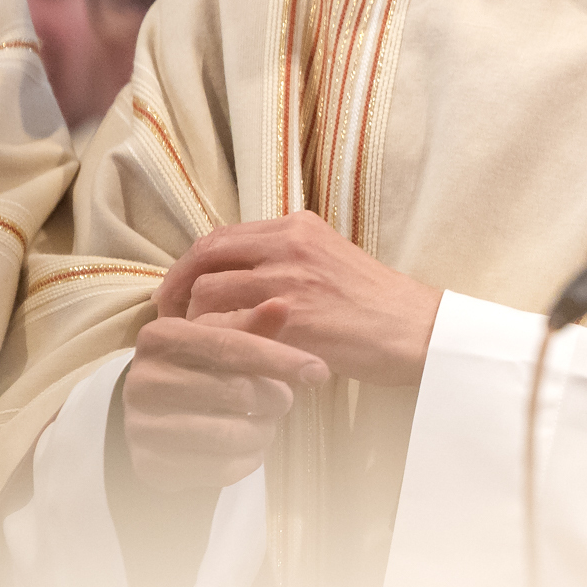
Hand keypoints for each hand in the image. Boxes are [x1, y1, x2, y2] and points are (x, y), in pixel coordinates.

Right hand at [123, 301, 325, 490]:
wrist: (155, 413)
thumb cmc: (202, 366)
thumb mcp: (223, 338)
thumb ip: (253, 325)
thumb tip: (282, 304)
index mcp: (162, 336)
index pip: (230, 346)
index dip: (280, 360)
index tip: (320, 373)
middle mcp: (143, 378)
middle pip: (235, 391)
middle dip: (275, 399)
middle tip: (283, 401)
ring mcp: (139, 423)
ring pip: (227, 434)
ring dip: (263, 433)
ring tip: (265, 425)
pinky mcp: (147, 462)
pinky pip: (215, 468)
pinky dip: (245, 461)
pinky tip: (247, 449)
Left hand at [158, 211, 442, 387]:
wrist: (416, 329)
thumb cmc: (376, 303)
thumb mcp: (332, 258)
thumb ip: (287, 256)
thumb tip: (236, 271)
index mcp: (298, 226)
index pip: (220, 235)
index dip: (190, 264)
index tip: (180, 291)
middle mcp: (289, 245)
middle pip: (204, 257)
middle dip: (177, 288)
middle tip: (169, 317)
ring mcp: (288, 280)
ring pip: (207, 293)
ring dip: (194, 321)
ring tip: (202, 343)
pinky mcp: (289, 319)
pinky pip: (226, 328)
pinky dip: (214, 344)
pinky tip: (222, 359)